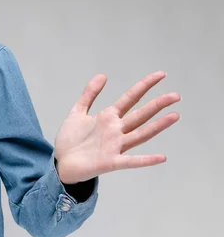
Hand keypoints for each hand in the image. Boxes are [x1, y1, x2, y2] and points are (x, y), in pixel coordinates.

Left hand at [54, 71, 180, 183]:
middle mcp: (116, 131)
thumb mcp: (78, 111)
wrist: (60, 162)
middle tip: (176, 95)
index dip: (145, 85)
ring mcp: (115, 146)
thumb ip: (89, 94)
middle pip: (140, 115)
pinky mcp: (110, 162)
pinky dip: (145, 160)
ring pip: (140, 134)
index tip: (161, 75)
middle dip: (157, 104)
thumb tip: (103, 75)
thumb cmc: (70, 139)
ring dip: (157, 126)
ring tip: (174, 116)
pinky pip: (130, 161)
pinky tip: (161, 157)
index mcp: (108, 117)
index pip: (131, 98)